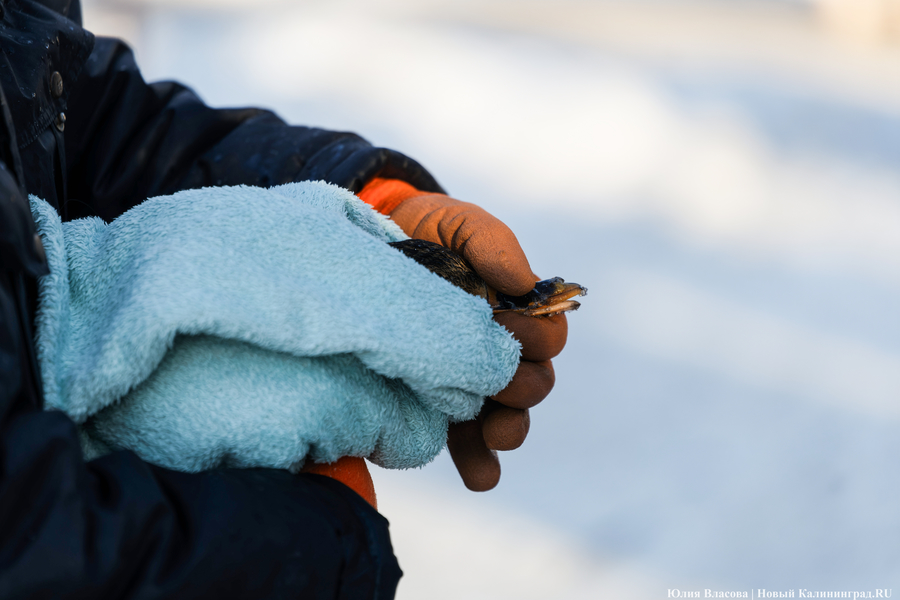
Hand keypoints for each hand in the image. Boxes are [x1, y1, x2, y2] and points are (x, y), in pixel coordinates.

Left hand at [388, 194, 567, 490]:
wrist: (368, 245)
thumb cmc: (423, 231)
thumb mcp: (457, 224)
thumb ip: (492, 244)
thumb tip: (524, 284)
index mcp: (515, 312)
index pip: (547, 338)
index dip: (538, 340)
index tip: (511, 328)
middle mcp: (497, 351)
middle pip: (532, 385)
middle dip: (522, 390)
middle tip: (501, 386)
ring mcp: (466, 381)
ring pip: (506, 420)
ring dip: (507, 433)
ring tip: (495, 439)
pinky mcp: (432, 402)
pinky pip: (464, 441)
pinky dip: (478, 461)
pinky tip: (480, 476)